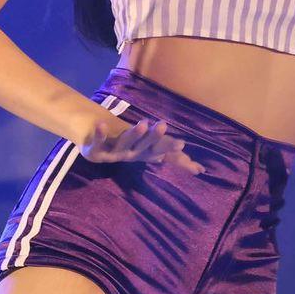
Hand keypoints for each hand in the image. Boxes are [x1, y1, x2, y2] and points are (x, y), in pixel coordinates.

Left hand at [80, 116, 206, 174]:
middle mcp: (130, 154)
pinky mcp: (95, 152)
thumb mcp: (151, 152)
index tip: (182, 142)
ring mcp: (112, 154)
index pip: (158, 150)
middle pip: (143, 146)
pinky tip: (101, 123)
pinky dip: (99, 135)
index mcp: (143, 153)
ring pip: (124, 144)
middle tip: (163, 125)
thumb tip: (199, 170)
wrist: (96, 149)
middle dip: (153, 137)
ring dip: (133, 134)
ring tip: (143, 123)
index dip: (168, 147)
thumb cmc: (130, 148)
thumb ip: (173, 157)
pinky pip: (97, 143)